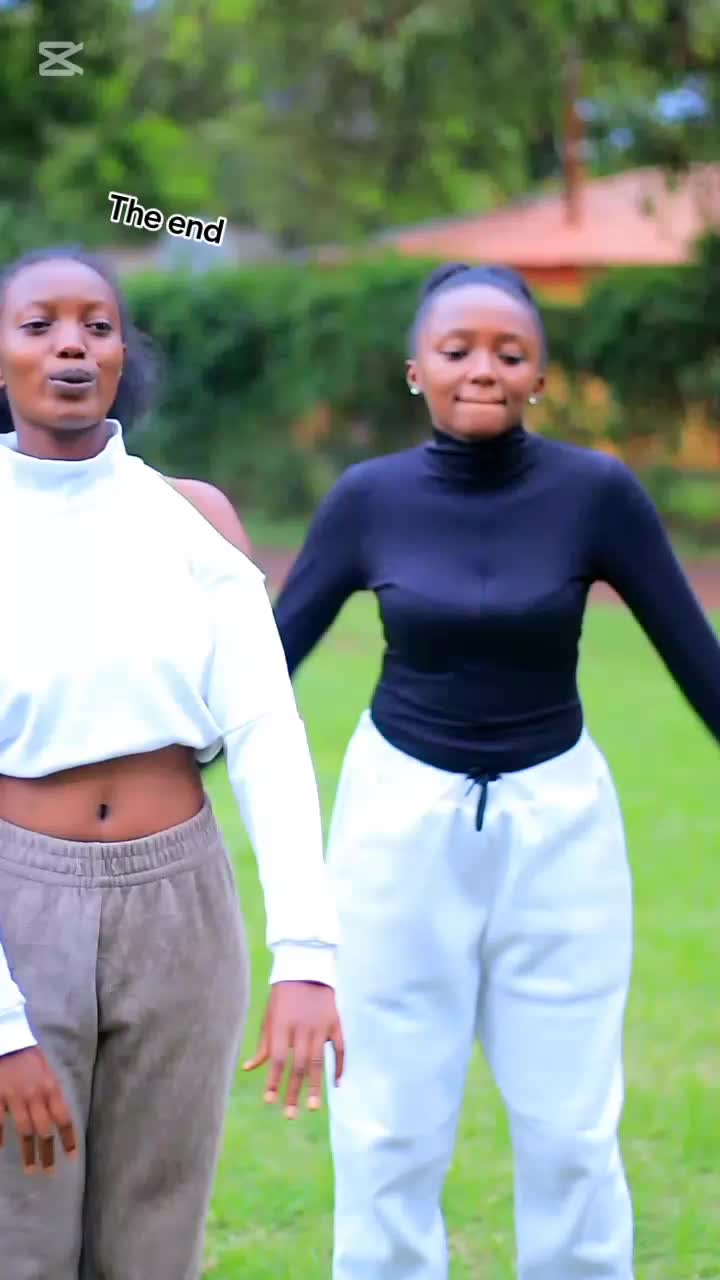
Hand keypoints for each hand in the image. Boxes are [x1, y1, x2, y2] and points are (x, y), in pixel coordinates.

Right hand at [0, 1046, 77, 1173]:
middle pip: (45, 1129)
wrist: (10, 1040)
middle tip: (49, 1171)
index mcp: (51, 1088)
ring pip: (25, 1130)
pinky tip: (1, 1149)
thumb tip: (58, 1120)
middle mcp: (36, 1094)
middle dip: (48, 1152)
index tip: (71, 1157)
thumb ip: (52, 1096)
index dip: (68, 1138)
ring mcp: (16, 1096)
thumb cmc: (31, 1058)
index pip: (64, 1118)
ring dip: (28, 1152)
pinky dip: (0, 1136)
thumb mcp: (48, 1074)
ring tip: (30, 1169)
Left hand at [243, 981, 344, 1118]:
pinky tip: (336, 1084)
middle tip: (290, 1115)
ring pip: (318, 1061)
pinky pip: (340, 1049)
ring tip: (312, 1108)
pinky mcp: (336, 1022)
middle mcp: (302, 1028)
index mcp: (282, 1025)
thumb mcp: (269, 1017)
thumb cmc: (283, 995)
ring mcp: (321, 1026)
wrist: (307, 967)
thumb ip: (264, 1045)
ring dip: (315, 1086)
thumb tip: (249, 1068)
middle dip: (293, 1092)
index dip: (273, 1081)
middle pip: (298, 1066)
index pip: (277, 1059)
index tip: (270, 1102)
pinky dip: (339, 1066)